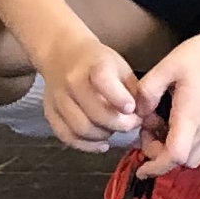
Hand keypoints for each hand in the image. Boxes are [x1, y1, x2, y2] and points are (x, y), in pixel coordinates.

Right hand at [35, 33, 143, 156]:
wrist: (62, 53)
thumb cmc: (98, 62)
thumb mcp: (121, 67)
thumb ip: (135, 91)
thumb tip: (150, 118)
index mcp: (94, 64)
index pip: (103, 80)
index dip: (118, 97)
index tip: (131, 108)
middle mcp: (72, 80)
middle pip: (94, 112)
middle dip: (118, 124)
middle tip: (131, 124)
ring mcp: (58, 98)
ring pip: (80, 128)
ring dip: (103, 135)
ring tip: (114, 130)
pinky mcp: (49, 112)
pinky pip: (66, 136)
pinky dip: (86, 145)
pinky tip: (101, 142)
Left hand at [130, 30, 199, 172]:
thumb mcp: (168, 65)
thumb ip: (147, 90)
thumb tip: (137, 112)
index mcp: (191, 116)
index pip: (175, 157)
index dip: (155, 167)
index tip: (142, 168)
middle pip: (184, 162)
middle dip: (163, 157)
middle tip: (151, 133)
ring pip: (196, 155)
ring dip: (178, 150)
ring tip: (167, 125)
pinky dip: (190, 140)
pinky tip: (184, 116)